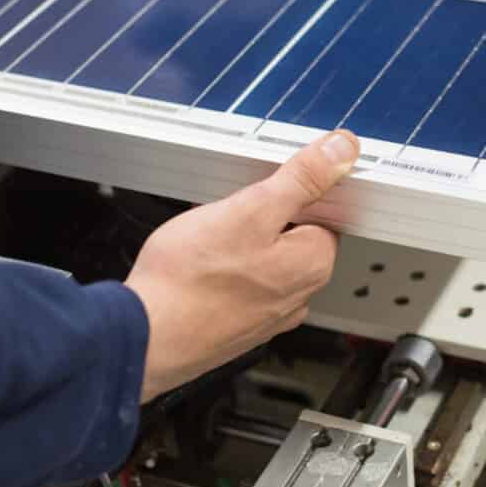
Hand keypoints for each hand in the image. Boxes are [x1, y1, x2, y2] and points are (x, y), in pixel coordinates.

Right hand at [127, 130, 358, 400]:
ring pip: (263, 260)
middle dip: (261, 217)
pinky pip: (240, 285)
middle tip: (225, 211)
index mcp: (312, 263)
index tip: (262, 186)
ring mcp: (267, 316)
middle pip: (291, 236)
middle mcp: (297, 296)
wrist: (143, 336)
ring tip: (206, 238)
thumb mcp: (250, 209)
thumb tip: (343, 151)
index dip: (290, 192)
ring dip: (239, 243)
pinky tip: (197, 265)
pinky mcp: (237, 327)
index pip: (322, 211)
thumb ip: (301, 179)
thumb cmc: (189, 279)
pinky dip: (223, 270)